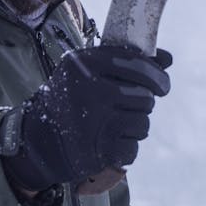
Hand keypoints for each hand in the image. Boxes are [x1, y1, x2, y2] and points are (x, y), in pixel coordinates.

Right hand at [0, 45, 171, 192]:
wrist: (37, 140)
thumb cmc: (70, 100)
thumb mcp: (88, 72)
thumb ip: (127, 63)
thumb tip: (168, 58)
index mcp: (84, 62)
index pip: (136, 63)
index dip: (156, 74)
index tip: (161, 84)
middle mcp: (90, 88)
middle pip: (145, 95)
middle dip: (142, 103)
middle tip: (131, 107)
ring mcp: (95, 119)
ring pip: (143, 122)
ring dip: (134, 126)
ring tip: (113, 125)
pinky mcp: (100, 148)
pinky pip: (133, 146)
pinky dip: (125, 147)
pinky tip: (107, 142)